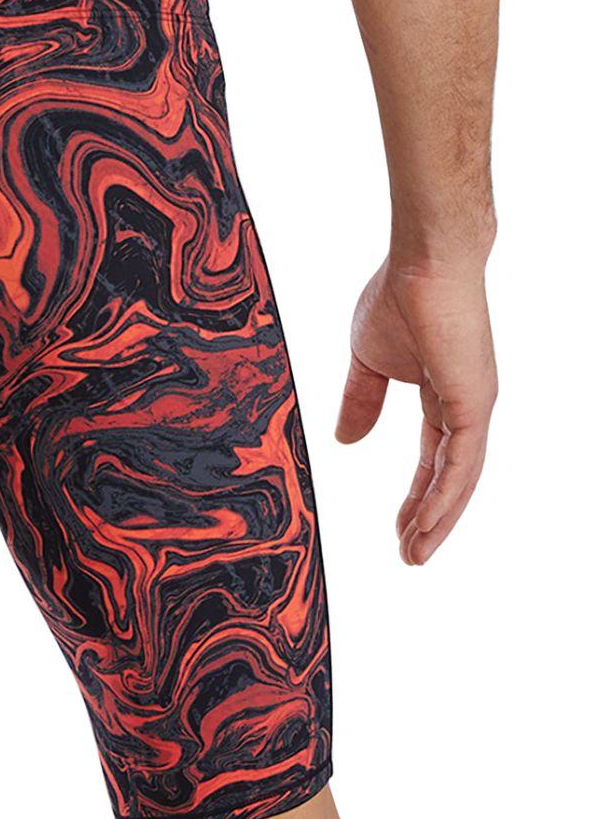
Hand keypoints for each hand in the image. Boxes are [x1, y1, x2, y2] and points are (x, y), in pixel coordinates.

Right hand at [336, 257, 496, 564]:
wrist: (422, 262)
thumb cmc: (397, 298)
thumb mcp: (367, 361)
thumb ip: (359, 402)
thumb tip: (344, 441)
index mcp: (442, 396)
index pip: (434, 458)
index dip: (415, 494)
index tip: (397, 528)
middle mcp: (466, 407)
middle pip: (450, 478)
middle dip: (428, 519)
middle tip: (409, 556)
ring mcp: (473, 406)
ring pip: (460, 479)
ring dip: (438, 520)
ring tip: (414, 555)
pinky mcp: (474, 402)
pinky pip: (462, 463)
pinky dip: (444, 497)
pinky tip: (425, 524)